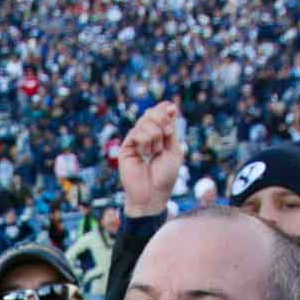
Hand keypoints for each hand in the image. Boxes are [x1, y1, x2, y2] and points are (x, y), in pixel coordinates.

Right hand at [117, 101, 185, 216]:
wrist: (153, 194)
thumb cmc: (165, 176)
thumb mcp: (174, 148)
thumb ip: (171, 128)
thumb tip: (170, 105)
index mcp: (159, 135)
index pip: (159, 112)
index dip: (165, 108)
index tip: (172, 109)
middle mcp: (146, 136)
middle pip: (151, 113)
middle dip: (162, 119)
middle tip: (167, 134)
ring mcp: (135, 141)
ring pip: (144, 121)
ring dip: (155, 135)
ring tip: (155, 152)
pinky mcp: (125, 148)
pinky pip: (136, 133)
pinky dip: (146, 141)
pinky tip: (146, 153)